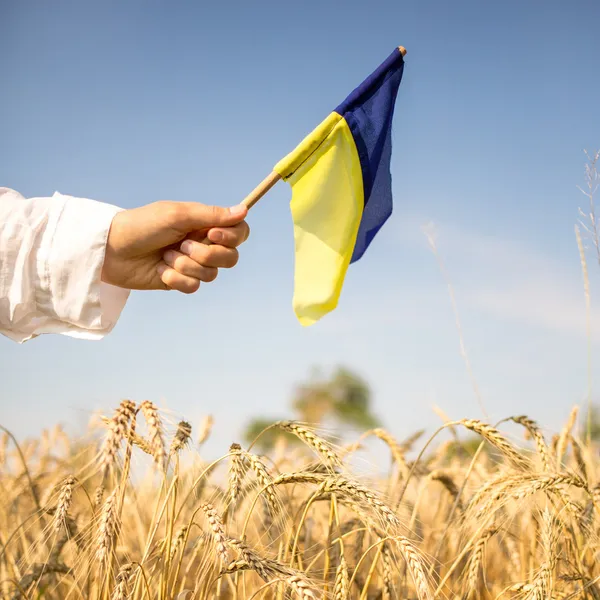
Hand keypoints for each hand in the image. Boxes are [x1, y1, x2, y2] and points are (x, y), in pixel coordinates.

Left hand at [101, 201, 249, 292]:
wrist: (111, 250)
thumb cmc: (142, 225)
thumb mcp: (178, 215)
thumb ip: (212, 214)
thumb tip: (244, 209)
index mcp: (204, 224)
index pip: (239, 232)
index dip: (232, 236)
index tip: (213, 233)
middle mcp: (203, 244)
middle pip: (230, 257)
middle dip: (208, 255)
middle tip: (183, 246)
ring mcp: (192, 264)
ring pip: (212, 275)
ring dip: (186, 266)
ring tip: (165, 256)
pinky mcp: (180, 281)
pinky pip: (194, 286)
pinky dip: (176, 279)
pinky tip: (159, 270)